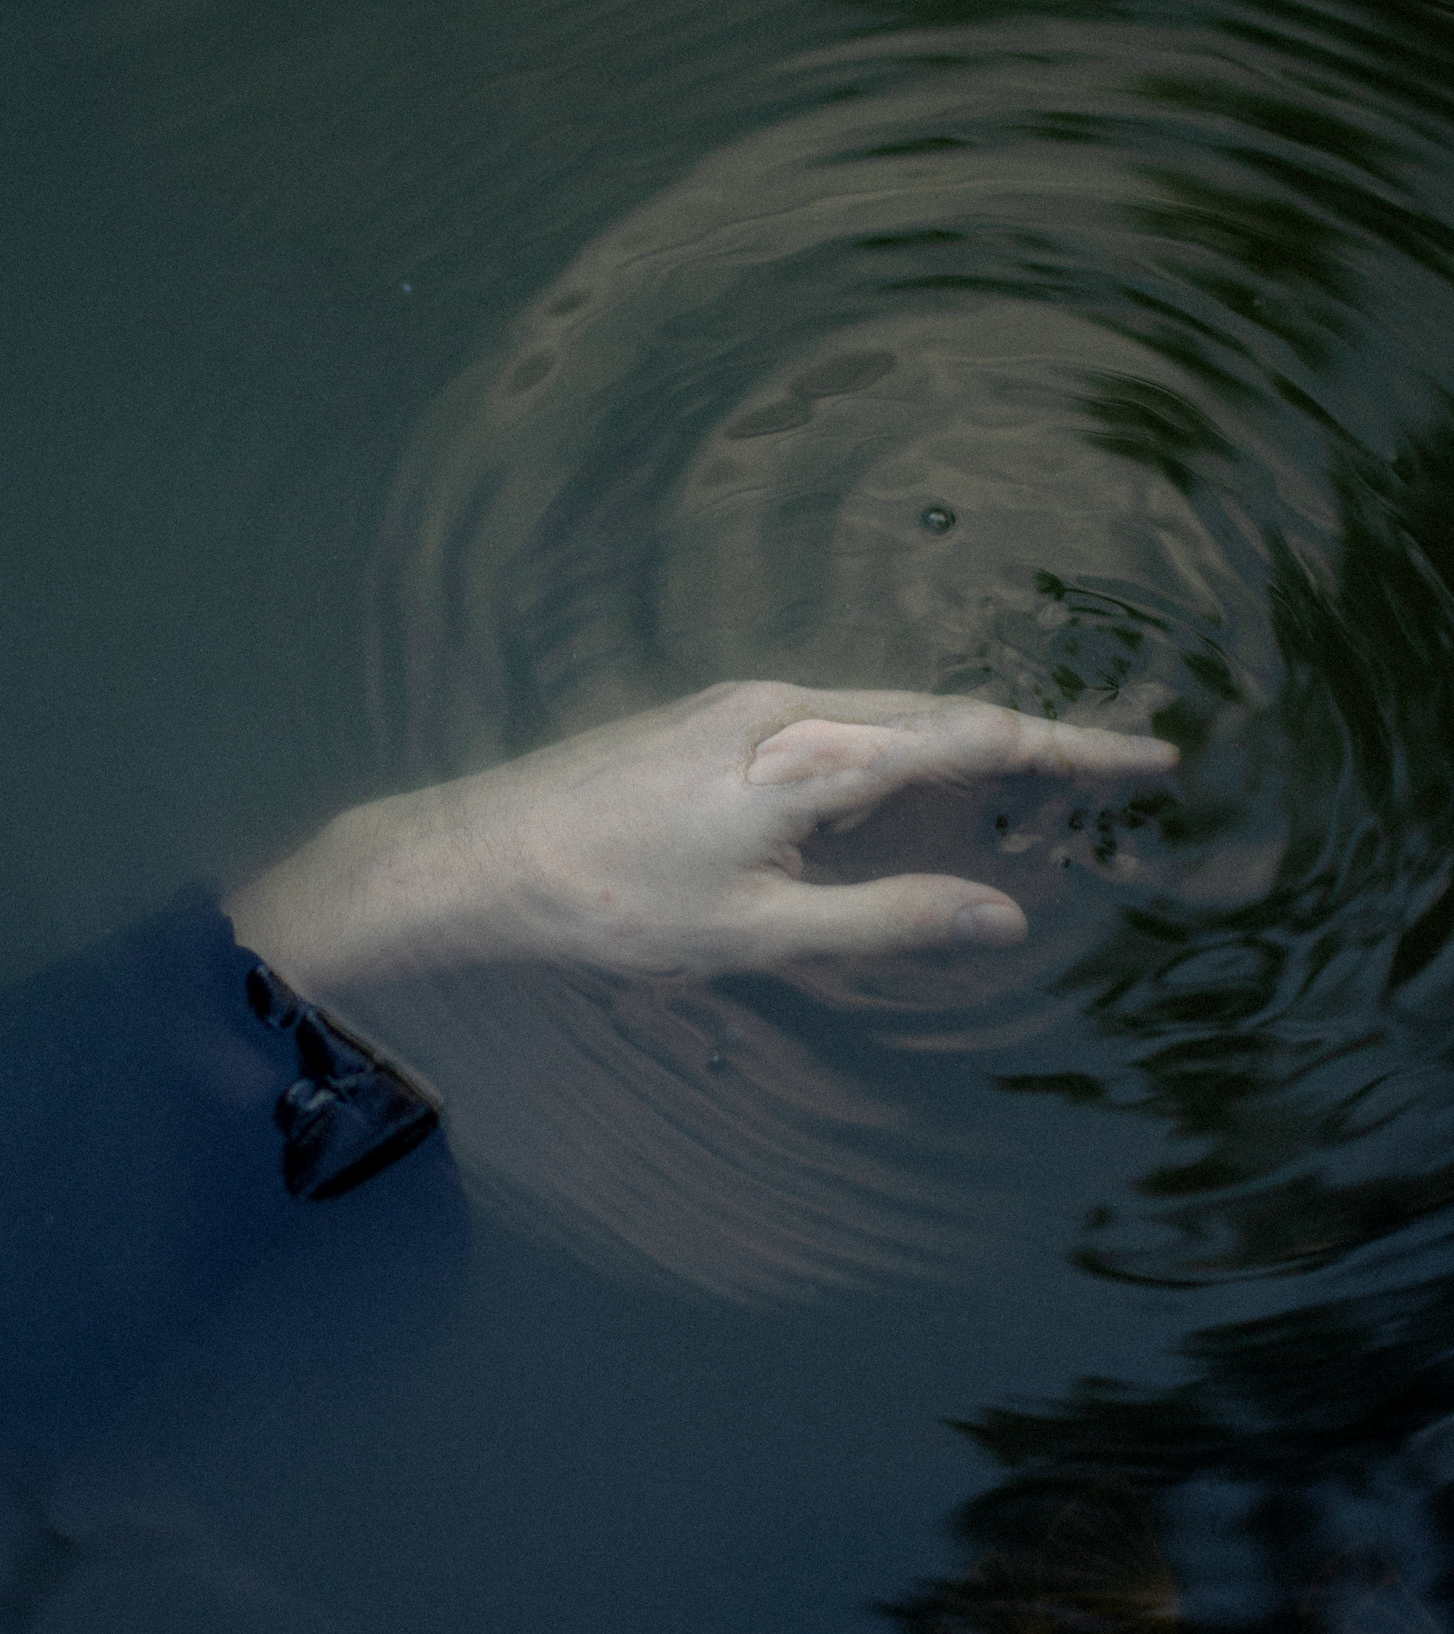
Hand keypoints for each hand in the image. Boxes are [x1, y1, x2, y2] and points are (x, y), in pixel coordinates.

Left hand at [225, 681, 1178, 999]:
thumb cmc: (614, 904)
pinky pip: (831, 717)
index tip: (1152, 755)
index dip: (1070, 747)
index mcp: (813, 754)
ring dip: (958, 742)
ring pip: (882, 712)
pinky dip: (891, 745)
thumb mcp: (760, 932)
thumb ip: (887, 916)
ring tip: (1020, 784)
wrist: (482, 852)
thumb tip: (1003, 913)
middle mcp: (785, 705)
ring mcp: (741, 701)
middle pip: (938, 713)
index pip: (974, 738)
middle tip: (1108, 773)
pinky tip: (892, 787)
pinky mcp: (706, 714)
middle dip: (1029, 741)